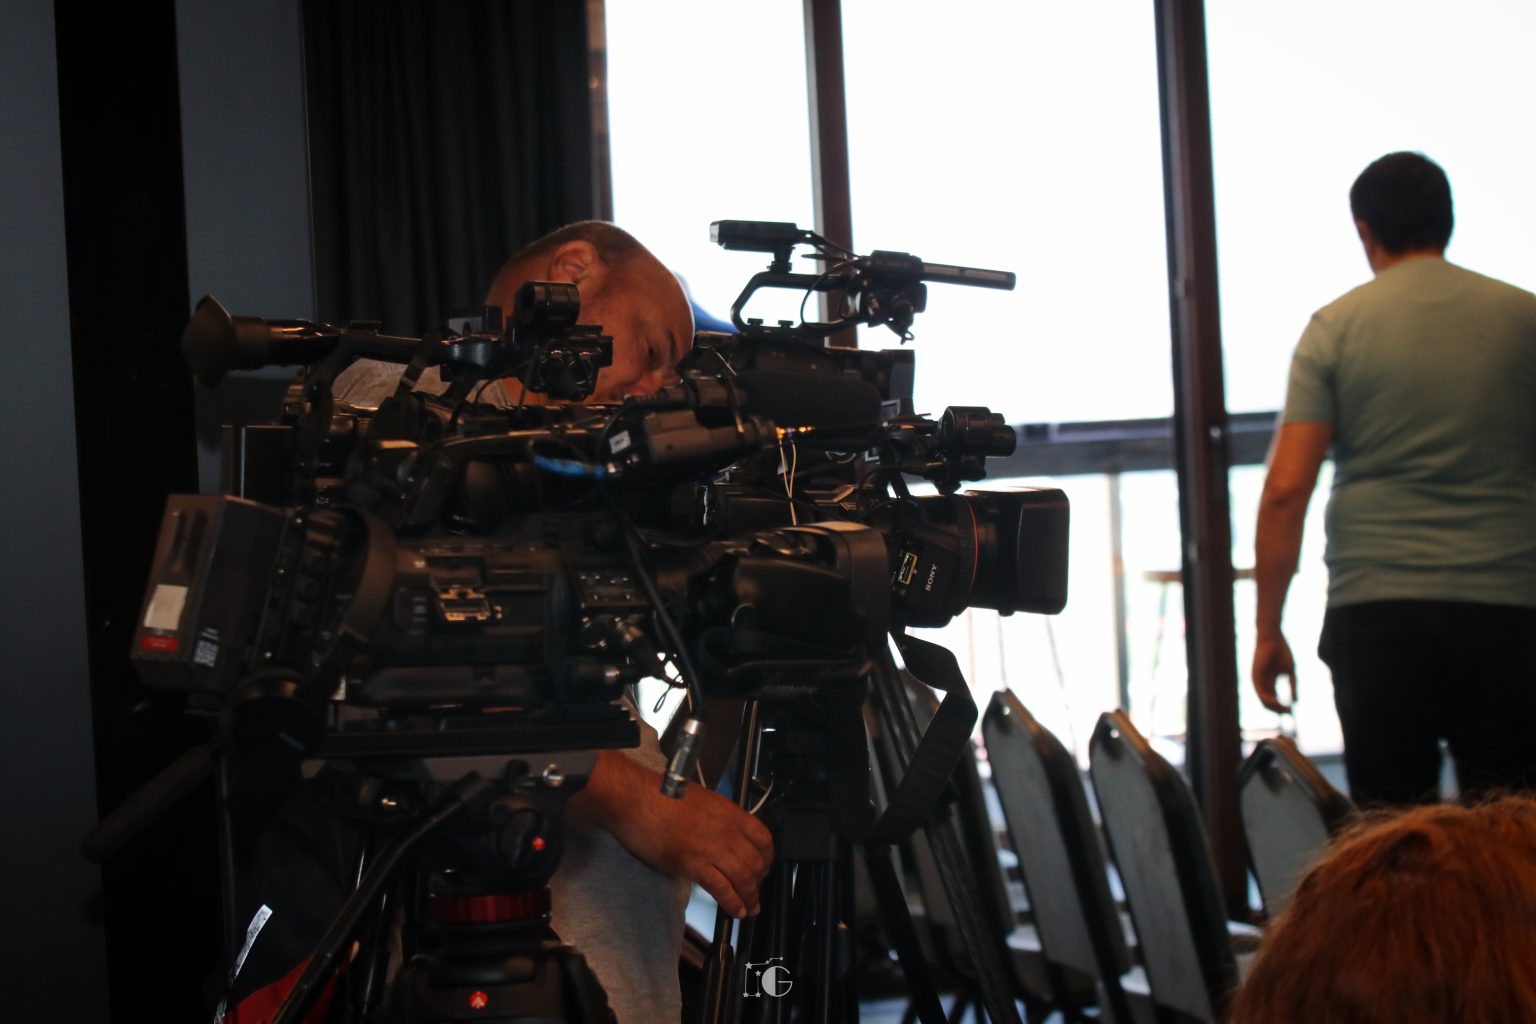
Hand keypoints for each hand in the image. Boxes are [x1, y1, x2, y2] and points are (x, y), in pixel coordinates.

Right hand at [572, 750, 773, 917]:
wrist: (636, 799)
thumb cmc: (662, 796)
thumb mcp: (702, 800)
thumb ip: (719, 818)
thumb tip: (724, 834)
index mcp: (730, 812)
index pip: (763, 838)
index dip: (767, 857)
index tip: (764, 867)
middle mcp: (727, 830)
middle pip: (756, 861)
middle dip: (759, 882)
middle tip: (755, 892)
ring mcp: (712, 848)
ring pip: (744, 878)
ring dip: (750, 897)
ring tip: (750, 908)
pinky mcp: (693, 864)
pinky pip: (722, 888)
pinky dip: (733, 903)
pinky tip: (735, 911)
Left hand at [1252, 633, 1296, 712]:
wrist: (1272, 637)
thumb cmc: (1282, 651)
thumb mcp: (1290, 672)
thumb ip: (1292, 686)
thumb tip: (1295, 702)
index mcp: (1269, 681)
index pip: (1273, 699)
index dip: (1282, 707)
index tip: (1291, 712)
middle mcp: (1262, 683)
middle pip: (1267, 702)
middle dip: (1278, 710)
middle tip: (1288, 713)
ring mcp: (1257, 680)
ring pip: (1263, 700)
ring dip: (1274, 707)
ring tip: (1284, 710)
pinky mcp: (1254, 677)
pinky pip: (1260, 692)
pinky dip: (1269, 699)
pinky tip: (1278, 702)